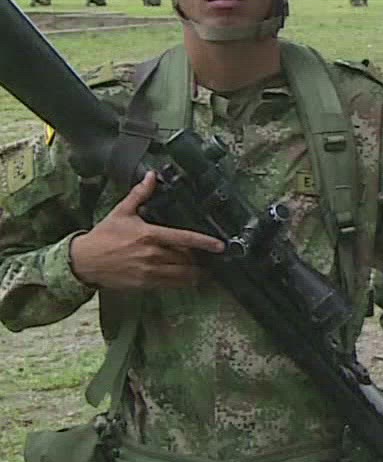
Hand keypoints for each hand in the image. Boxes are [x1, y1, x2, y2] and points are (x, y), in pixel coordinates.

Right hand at [70, 172, 222, 289]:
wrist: (84, 261)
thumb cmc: (104, 236)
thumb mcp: (122, 212)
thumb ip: (140, 194)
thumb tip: (151, 175)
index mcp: (150, 235)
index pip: (184, 238)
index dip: (204, 242)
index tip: (220, 246)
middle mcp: (152, 254)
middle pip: (186, 258)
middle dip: (199, 259)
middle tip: (209, 258)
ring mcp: (148, 271)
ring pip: (181, 275)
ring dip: (194, 274)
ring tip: (203, 272)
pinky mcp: (143, 284)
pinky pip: (169, 285)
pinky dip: (180, 283)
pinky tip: (186, 281)